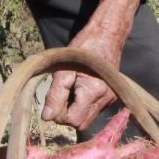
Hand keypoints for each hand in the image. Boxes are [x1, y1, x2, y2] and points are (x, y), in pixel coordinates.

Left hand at [42, 0, 139, 129]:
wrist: (108, 35)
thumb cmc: (84, 48)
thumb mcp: (64, 69)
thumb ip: (55, 95)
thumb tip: (46, 117)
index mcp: (94, 92)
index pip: (72, 120)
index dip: (59, 114)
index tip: (55, 98)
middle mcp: (105, 100)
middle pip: (80, 123)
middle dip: (67, 115)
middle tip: (61, 95)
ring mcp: (110, 99)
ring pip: (87, 119)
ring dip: (75, 110)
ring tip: (71, 89)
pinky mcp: (111, 97)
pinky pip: (94, 111)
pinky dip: (83, 106)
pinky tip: (80, 89)